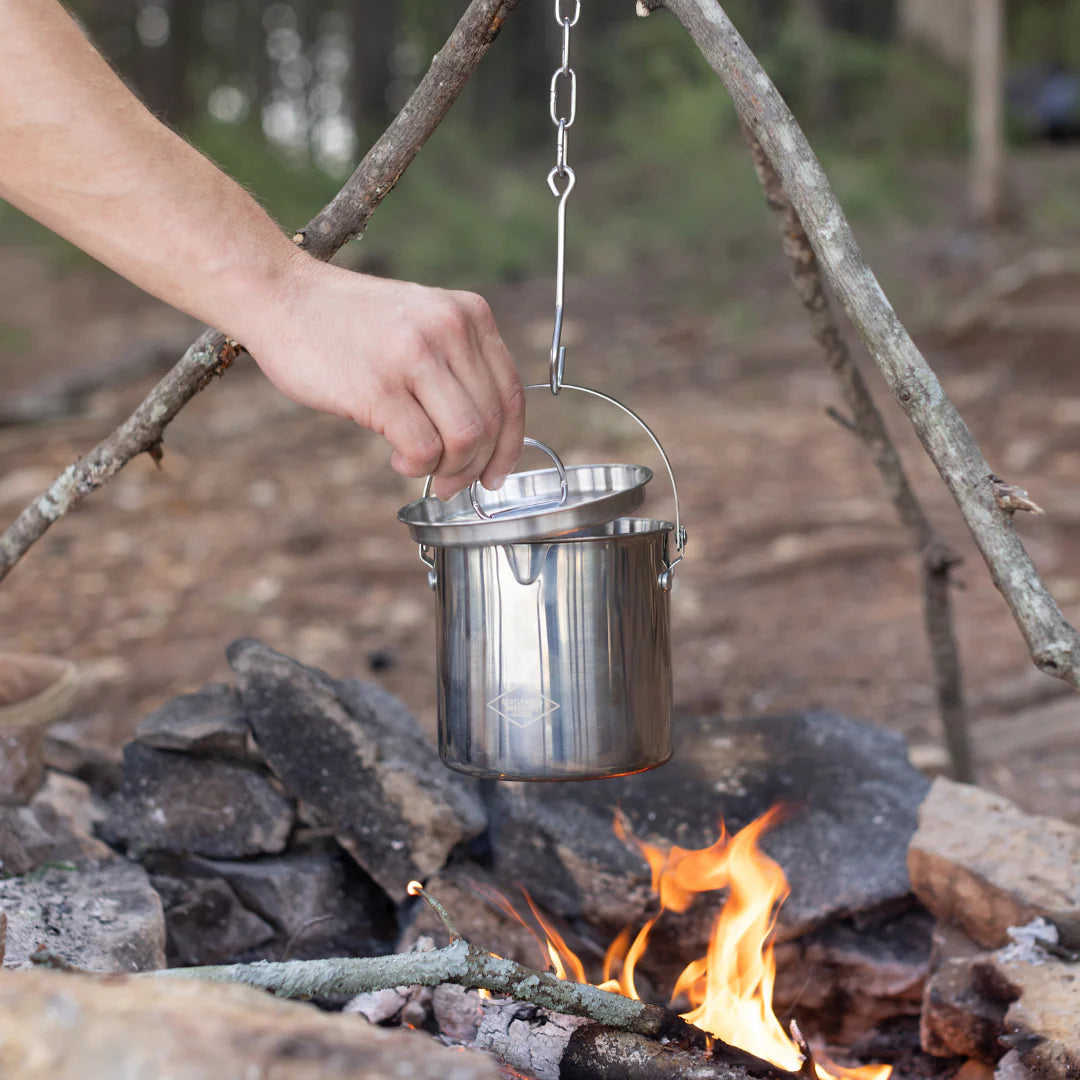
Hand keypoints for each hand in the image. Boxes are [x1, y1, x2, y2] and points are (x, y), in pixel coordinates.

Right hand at [244, 255, 524, 498]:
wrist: (282, 295)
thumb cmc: (348, 322)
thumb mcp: (421, 321)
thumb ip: (457, 362)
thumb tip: (485, 438)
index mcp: (469, 314)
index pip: (512, 394)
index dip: (509, 445)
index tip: (494, 473)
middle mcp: (450, 329)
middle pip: (492, 422)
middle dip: (476, 466)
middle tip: (452, 483)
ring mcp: (415, 356)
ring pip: (466, 439)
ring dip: (449, 470)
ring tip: (422, 469)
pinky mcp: (379, 387)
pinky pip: (424, 448)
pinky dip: (417, 466)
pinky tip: (398, 459)